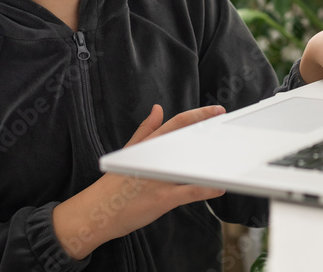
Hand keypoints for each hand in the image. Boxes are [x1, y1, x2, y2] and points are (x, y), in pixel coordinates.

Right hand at [53, 103, 226, 259]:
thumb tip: (158, 108)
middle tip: (228, 128)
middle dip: (209, 133)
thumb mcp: (127, 153)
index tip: (216, 111)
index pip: (176, 124)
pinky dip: (205, 188)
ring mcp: (158, 178)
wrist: (94, 213)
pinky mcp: (161, 199)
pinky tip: (218, 186)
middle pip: (186, 139)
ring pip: (189, 164)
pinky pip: (188, 191)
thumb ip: (145, 131)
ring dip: (210, 159)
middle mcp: (153, 158)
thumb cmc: (112, 186)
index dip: (198, 115)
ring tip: (229, 153)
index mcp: (146, 146)